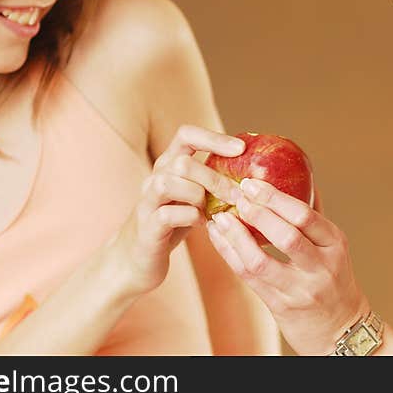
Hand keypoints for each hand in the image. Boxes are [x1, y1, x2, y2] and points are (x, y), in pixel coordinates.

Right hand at [111, 125, 244, 295]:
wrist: (139, 257)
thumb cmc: (174, 223)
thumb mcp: (194, 195)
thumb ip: (213, 180)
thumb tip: (253, 172)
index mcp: (168, 164)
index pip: (186, 135)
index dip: (213, 138)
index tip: (241, 148)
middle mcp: (154, 177)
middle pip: (182, 163)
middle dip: (214, 179)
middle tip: (236, 195)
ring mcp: (147, 201)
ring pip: (169, 183)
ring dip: (198, 197)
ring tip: (213, 211)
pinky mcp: (146, 226)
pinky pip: (166, 214)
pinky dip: (189, 218)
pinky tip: (202, 224)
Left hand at [205, 178, 368, 354]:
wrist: (341, 330)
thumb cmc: (334, 281)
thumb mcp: (333, 248)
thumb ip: (313, 218)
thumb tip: (299, 177)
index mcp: (335, 244)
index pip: (305, 216)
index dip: (275, 198)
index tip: (252, 183)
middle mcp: (321, 267)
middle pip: (286, 236)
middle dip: (257, 212)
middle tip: (236, 195)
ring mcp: (300, 290)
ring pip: (261, 261)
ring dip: (236, 236)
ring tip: (220, 218)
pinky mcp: (281, 306)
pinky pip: (249, 278)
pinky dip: (230, 255)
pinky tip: (219, 238)